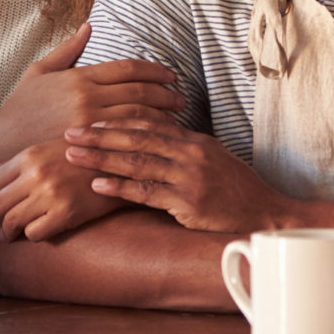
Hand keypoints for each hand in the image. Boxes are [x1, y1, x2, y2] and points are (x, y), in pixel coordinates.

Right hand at [0, 22, 186, 159]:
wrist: (2, 143)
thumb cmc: (20, 106)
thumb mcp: (39, 70)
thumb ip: (68, 49)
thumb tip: (90, 26)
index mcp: (80, 76)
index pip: (127, 69)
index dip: (154, 71)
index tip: (170, 75)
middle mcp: (88, 97)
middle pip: (139, 92)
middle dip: (165, 94)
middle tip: (181, 97)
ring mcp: (89, 124)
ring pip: (138, 117)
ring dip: (162, 116)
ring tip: (176, 117)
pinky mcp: (89, 147)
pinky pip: (126, 141)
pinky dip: (147, 137)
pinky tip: (158, 139)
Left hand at [0, 110, 155, 241]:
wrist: (121, 166)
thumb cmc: (81, 158)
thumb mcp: (44, 151)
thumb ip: (8, 163)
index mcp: (28, 156)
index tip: (0, 207)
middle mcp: (36, 173)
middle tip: (7, 225)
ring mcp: (51, 194)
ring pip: (12, 223)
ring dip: (12, 232)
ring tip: (17, 233)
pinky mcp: (67, 213)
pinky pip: (34, 234)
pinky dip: (33, 235)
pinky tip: (42, 230)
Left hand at [63, 116, 289, 233]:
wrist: (265, 214)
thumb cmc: (235, 190)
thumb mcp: (211, 160)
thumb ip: (182, 150)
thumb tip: (152, 140)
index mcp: (194, 140)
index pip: (148, 124)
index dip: (116, 121)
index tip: (88, 119)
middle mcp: (190, 153)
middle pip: (137, 137)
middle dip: (100, 133)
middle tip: (69, 131)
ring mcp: (189, 176)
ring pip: (137, 161)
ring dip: (102, 157)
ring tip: (74, 155)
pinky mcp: (188, 202)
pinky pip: (147, 192)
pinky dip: (120, 187)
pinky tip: (97, 185)